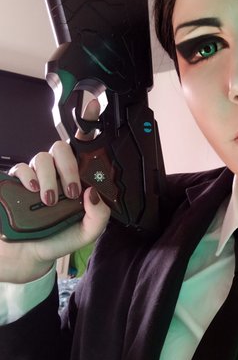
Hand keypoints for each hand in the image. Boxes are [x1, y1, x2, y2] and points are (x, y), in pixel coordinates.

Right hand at [0, 98, 110, 283]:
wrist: (28, 255)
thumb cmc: (58, 239)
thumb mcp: (85, 234)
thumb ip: (98, 218)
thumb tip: (94, 193)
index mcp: (78, 179)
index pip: (85, 147)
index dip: (88, 122)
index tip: (92, 104)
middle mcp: (58, 172)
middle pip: (62, 148)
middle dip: (69, 166)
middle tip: (71, 191)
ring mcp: (36, 175)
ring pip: (42, 157)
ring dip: (49, 177)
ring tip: (50, 200)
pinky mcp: (16, 182)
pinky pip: (21, 167)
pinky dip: (28, 176)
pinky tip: (32, 191)